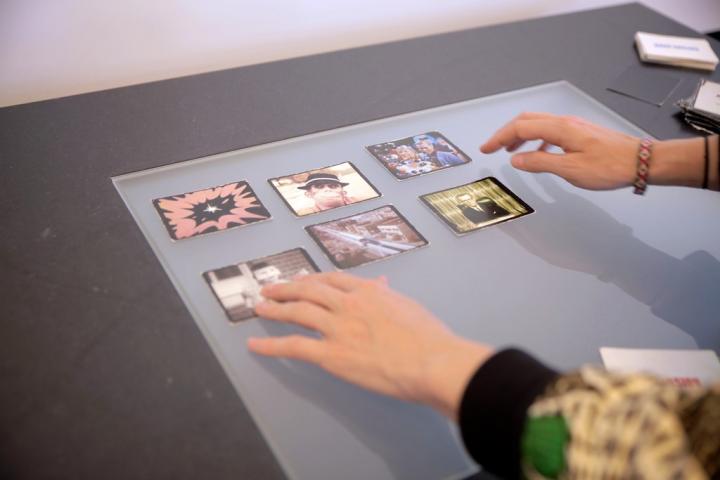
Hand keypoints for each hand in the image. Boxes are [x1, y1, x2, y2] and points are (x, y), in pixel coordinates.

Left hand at [247, 272, 492, 418]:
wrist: (431, 361)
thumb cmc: (430, 338)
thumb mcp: (409, 307)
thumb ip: (389, 295)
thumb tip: (381, 284)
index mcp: (369, 291)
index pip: (334, 279)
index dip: (314, 279)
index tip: (303, 280)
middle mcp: (349, 304)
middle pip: (310, 290)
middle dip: (287, 288)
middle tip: (271, 289)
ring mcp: (337, 328)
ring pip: (298, 312)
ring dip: (275, 308)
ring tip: (260, 307)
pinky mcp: (331, 354)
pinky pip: (294, 347)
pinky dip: (271, 345)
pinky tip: (256, 344)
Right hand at [480, 112, 639, 189]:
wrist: (641, 161)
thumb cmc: (609, 167)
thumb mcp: (570, 169)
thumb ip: (540, 163)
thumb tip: (517, 160)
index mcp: (560, 128)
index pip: (520, 127)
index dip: (499, 137)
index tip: (486, 148)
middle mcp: (565, 122)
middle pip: (526, 120)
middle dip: (506, 133)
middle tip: (492, 147)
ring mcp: (573, 126)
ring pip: (538, 124)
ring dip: (520, 135)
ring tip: (510, 151)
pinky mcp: (580, 132)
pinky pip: (550, 131)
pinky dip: (537, 140)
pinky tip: (538, 153)